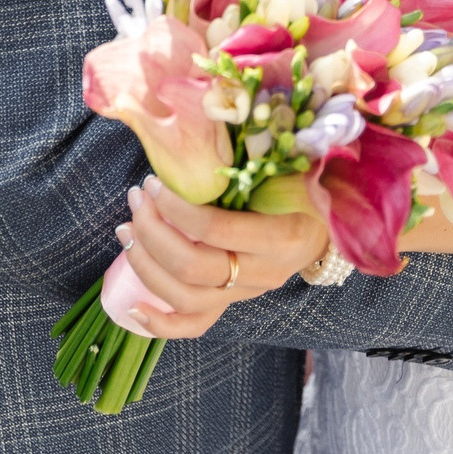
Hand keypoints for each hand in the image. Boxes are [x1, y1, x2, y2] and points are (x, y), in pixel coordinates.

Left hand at [112, 175, 332, 339]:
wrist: (325, 227)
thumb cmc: (303, 188)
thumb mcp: (287, 169)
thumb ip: (253, 157)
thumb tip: (201, 128)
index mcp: (281, 238)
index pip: (217, 230)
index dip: (177, 208)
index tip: (154, 183)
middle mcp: (263, 274)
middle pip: (194, 268)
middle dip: (153, 232)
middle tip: (136, 199)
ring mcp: (246, 294)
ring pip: (186, 299)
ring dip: (146, 266)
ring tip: (126, 231)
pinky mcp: (232, 303)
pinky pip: (194, 325)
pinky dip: (160, 324)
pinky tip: (131, 309)